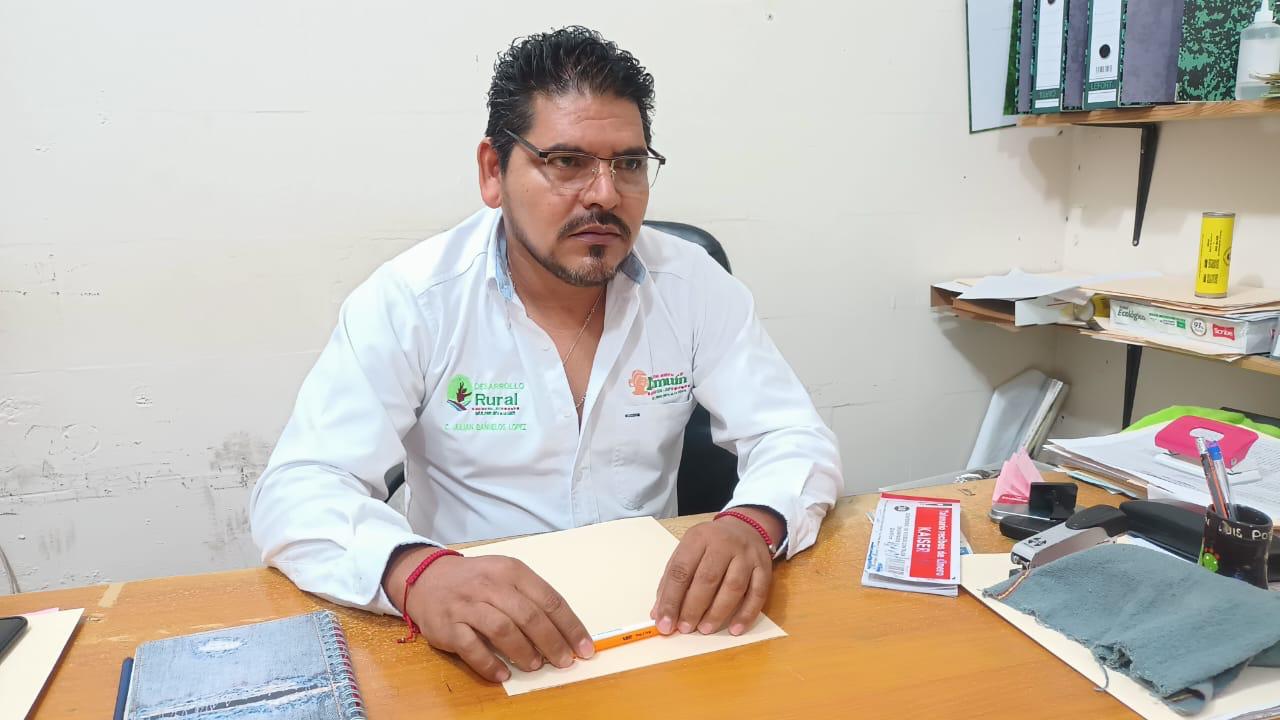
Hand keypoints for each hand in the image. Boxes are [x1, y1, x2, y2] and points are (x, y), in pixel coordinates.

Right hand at [385, 550, 593, 681]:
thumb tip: (563, 633)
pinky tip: (502, 674)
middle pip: (529, 616)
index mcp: (512, 571)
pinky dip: (489, 663)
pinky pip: (471, 647)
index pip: (549, 599)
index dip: (570, 626)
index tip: (584, 648)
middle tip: (564, 662)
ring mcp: (467, 605)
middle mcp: (490, 585)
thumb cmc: (475, 581)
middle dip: (552, 642)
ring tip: (534, 666)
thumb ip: (531, 599)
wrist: (426, 578)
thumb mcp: (505, 576)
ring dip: (523, 651)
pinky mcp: (447, 626)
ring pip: (502, 629)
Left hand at [650, 509, 777, 637]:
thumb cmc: (710, 545)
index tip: (665, 623)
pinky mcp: (765, 568)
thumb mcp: (687, 552)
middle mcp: (724, 544)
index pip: (681, 570)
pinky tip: (735, 629)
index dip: (672, 599)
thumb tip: (659, 614)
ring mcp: (747, 555)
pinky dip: (746, 614)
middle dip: (694, 608)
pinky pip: (757, 594)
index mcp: (698, 538)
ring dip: (718, 612)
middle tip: (685, 629)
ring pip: (733, 587)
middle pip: (707, 579)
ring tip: (705, 629)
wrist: (746, 527)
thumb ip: (672, 581)